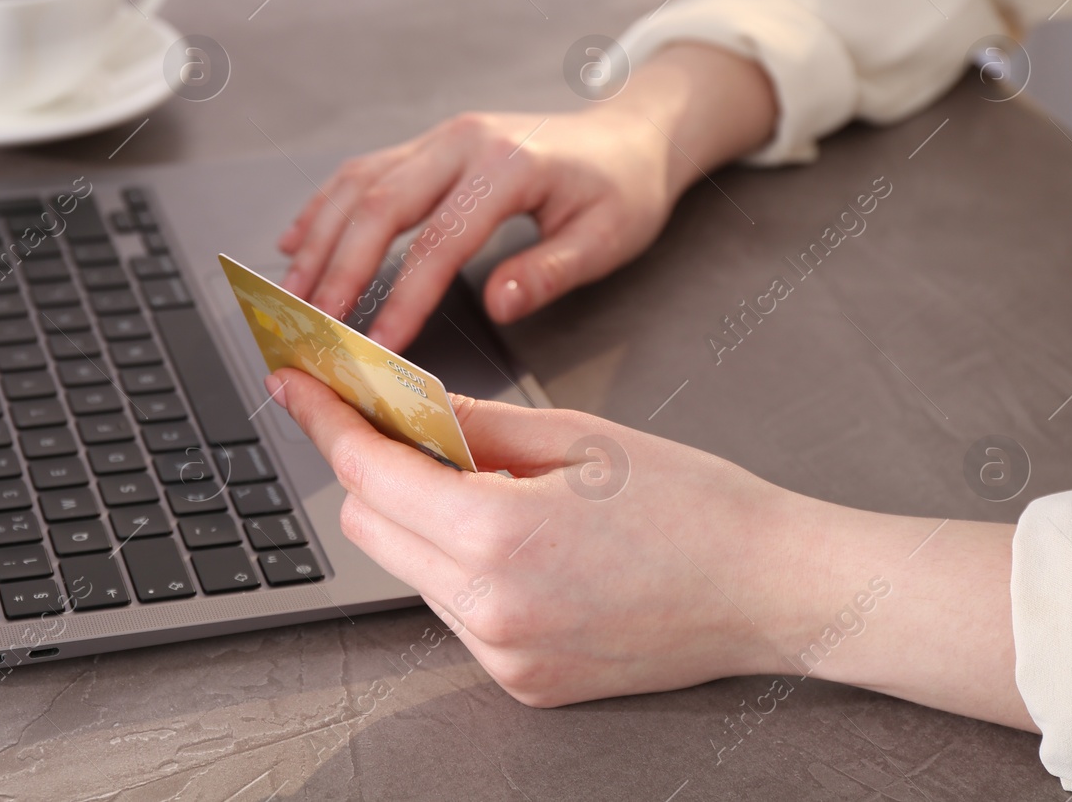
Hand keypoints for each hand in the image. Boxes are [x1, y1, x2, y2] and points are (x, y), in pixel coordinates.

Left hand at [268, 367, 1036, 729]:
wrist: (773, 590)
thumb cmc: (694, 504)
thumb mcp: (579, 438)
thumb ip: (472, 424)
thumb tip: (402, 406)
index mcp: (500, 534)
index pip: (372, 473)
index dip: (329, 422)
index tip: (297, 388)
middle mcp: (490, 608)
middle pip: (371, 528)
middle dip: (377, 472)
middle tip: (410, 428)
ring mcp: (504, 656)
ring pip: (411, 571)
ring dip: (423, 522)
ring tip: (497, 490)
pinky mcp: (521, 683)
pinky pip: (454, 611)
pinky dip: (463, 568)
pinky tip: (524, 543)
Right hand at [276, 43, 778, 350]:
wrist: (630, 136)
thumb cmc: (622, 189)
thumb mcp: (607, 238)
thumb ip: (550, 271)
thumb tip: (499, 303)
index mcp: (508, 165)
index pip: (439, 240)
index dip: (403, 296)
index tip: (378, 342)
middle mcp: (464, 142)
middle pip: (379, 205)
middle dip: (338, 268)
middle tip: (312, 323)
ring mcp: (441, 139)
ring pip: (359, 184)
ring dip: (319, 239)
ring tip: (292, 294)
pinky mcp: (430, 147)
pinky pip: (364, 172)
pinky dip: (324, 208)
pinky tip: (297, 242)